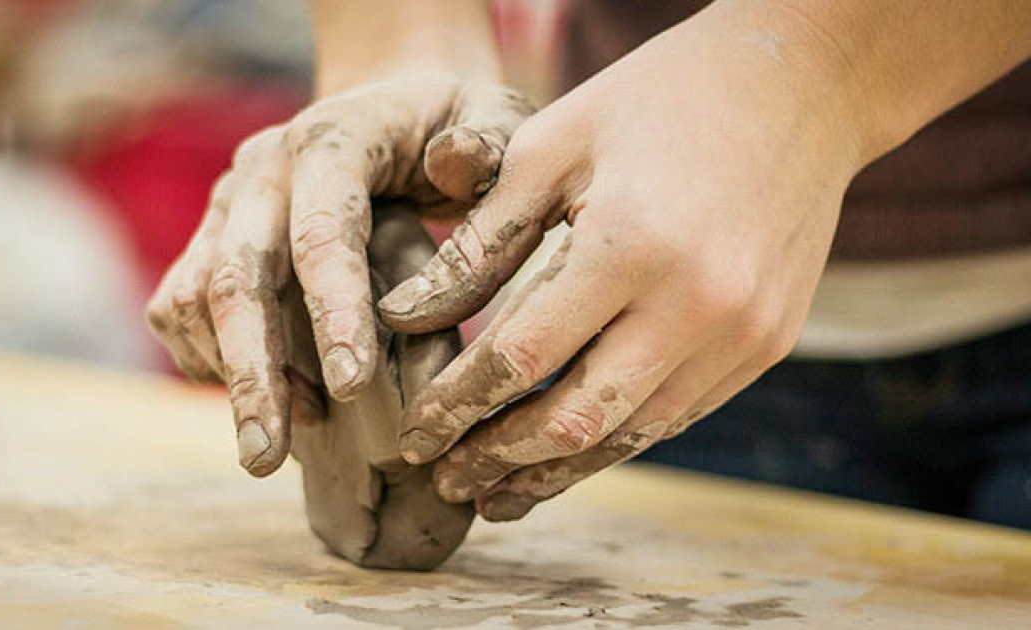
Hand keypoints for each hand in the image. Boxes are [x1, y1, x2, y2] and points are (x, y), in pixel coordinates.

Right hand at [146, 73, 533, 476]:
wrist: (391, 105)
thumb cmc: (454, 124)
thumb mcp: (494, 115)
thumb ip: (487, 142)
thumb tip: (453, 165)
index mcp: (333, 140)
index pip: (323, 231)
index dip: (334, 311)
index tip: (353, 390)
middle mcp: (262, 170)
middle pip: (236, 276)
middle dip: (252, 373)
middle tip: (265, 459)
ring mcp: (227, 204)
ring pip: (193, 298)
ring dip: (230, 375)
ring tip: (278, 442)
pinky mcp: (209, 237)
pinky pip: (180, 307)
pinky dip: (209, 362)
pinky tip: (265, 399)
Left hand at [379, 7, 866, 519]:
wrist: (803, 84)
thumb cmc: (659, 101)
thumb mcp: (552, 146)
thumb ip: (479, 242)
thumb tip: (405, 318)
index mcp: (631, 242)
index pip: (520, 356)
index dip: (456, 405)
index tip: (412, 434)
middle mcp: (698, 303)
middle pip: (575, 417)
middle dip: (498, 458)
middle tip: (446, 479)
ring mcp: (744, 332)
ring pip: (632, 433)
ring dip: (557, 470)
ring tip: (497, 494)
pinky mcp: (768, 344)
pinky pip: (678, 413)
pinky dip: (616, 438)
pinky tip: (570, 450)